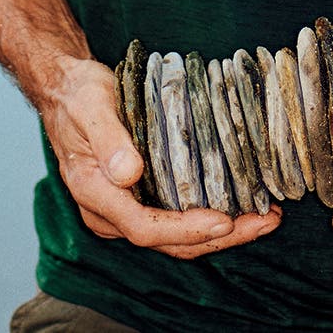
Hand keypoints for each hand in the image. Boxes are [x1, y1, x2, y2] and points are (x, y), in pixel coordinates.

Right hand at [41, 53, 281, 257]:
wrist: (66, 91)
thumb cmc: (78, 96)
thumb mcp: (91, 107)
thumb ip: (109, 140)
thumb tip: (128, 174)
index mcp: (94, 193)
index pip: (143, 227)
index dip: (185, 229)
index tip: (225, 221)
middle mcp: (108, 211)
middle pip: (166, 241)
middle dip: (219, 238)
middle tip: (266, 222)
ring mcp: (123, 209)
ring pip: (174, 237)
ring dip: (221, 234)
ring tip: (266, 219)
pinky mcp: (138, 199)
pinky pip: (175, 220)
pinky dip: (209, 219)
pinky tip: (242, 206)